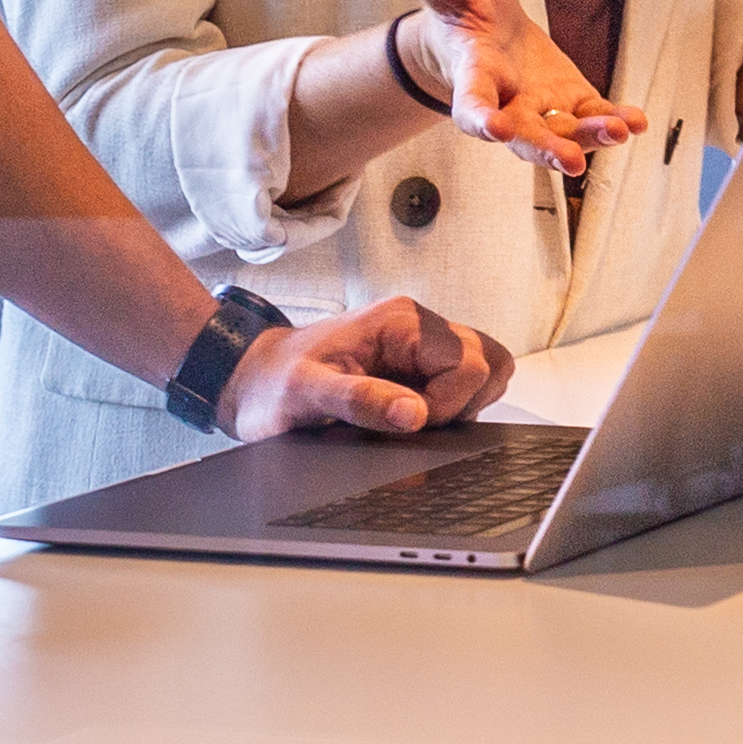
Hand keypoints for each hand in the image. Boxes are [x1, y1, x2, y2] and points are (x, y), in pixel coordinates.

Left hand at [224, 294, 520, 441]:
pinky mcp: (419, 363)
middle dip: (466, 402)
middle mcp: (418, 325)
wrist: (252, 379)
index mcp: (400, 322)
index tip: (410, 422)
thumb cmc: (274, 383)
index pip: (471, 363)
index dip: (450, 405)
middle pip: (491, 360)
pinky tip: (414, 415)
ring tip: (418, 417)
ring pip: (486, 369)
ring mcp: (422, 343)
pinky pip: (465, 380)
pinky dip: (454, 404)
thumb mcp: (306, 394)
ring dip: (464, 403)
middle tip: (420, 420)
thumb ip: (360, 401)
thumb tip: (415, 414)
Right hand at [406, 0, 642, 176]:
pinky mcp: (571, 98)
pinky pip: (592, 115)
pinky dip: (613, 119)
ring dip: (591, 136)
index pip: (471, 104)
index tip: (496, 128)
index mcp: (471, 75)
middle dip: (547, 148)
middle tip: (571, 160)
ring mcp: (542, 105)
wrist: (482, 29)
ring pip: (564, 131)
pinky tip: (636, 121)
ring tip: (620, 132)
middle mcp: (506, 103)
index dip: (481, 119)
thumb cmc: (460, 7)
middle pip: (524, 135)